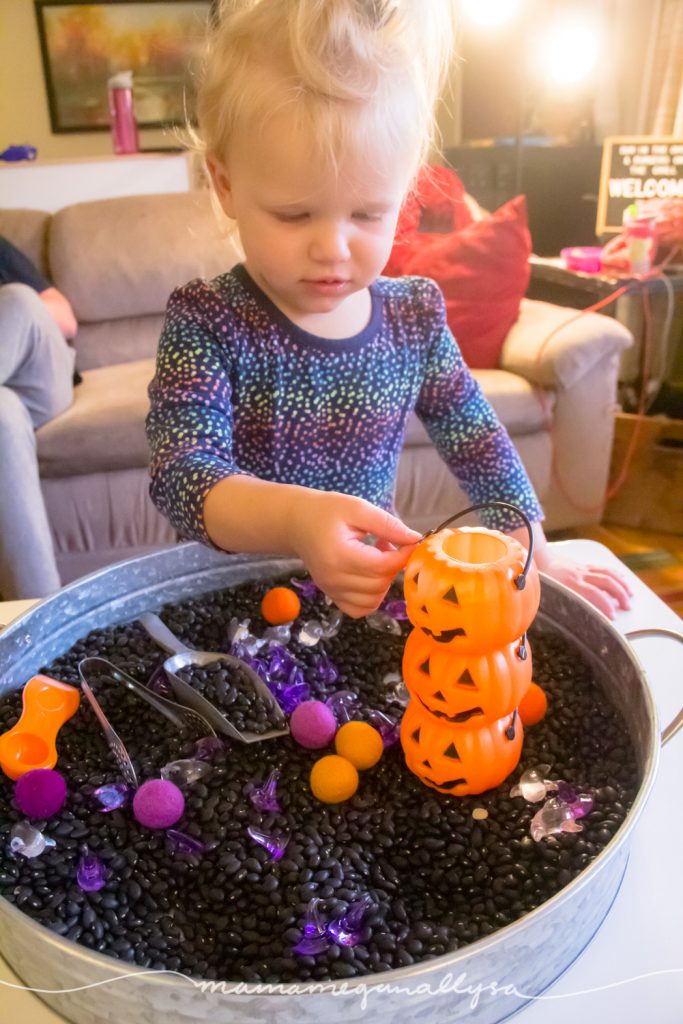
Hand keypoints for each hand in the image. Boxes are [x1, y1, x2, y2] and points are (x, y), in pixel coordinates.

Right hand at [288, 490, 420, 616]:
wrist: (297, 523)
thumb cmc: (326, 511)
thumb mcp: (357, 508)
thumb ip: (387, 524)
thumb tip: (415, 539)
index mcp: (339, 555)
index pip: (382, 566)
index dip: (403, 556)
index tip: (411, 542)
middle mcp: (334, 579)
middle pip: (380, 584)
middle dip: (394, 566)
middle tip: (391, 544)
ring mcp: (331, 590)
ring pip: (373, 600)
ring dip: (385, 581)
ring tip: (378, 558)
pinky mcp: (332, 596)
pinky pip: (360, 609)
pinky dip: (372, 597)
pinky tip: (370, 576)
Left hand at [538, 554, 632, 619]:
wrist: (539, 559)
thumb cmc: (543, 581)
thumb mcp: (548, 596)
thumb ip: (560, 607)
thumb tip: (568, 625)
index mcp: (570, 584)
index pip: (593, 594)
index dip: (605, 605)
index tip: (613, 617)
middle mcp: (579, 575)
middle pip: (606, 582)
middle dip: (619, 595)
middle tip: (626, 607)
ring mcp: (583, 568)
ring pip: (608, 573)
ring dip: (621, 584)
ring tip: (630, 595)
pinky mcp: (585, 565)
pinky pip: (603, 568)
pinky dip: (616, 574)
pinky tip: (623, 580)